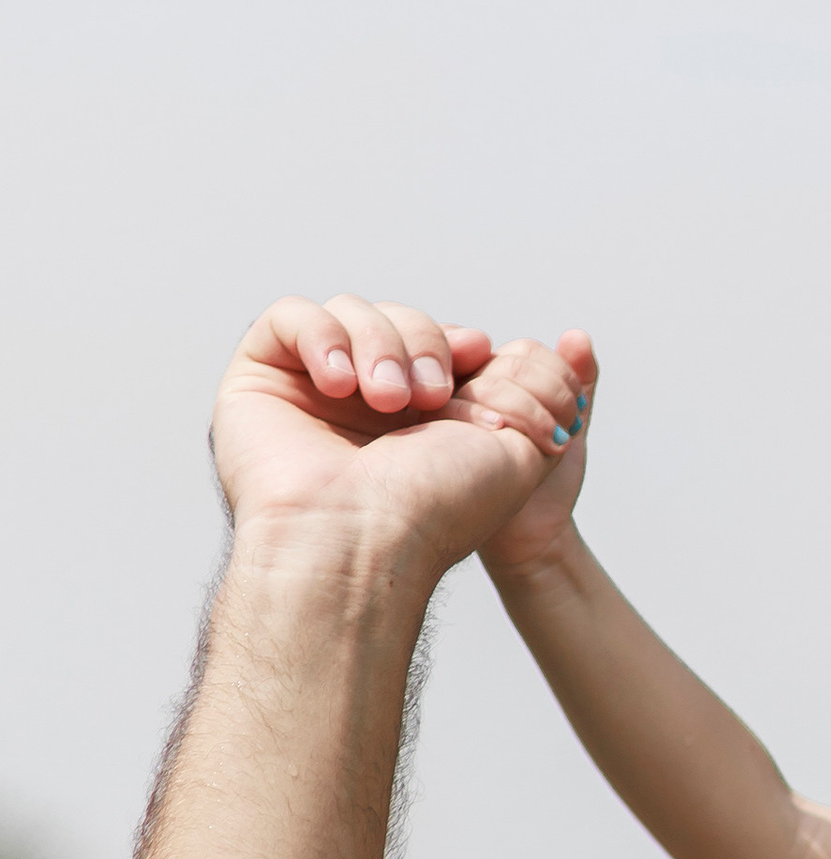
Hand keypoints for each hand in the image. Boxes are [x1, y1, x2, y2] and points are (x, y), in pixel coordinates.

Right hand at [211, 294, 582, 581]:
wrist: (364, 545)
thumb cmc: (435, 513)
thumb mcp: (519, 446)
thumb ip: (538, 389)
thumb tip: (541, 345)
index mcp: (421, 422)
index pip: (442, 345)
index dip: (460, 344)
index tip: (478, 358)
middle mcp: (364, 405)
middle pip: (401, 321)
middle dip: (427, 343)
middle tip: (429, 397)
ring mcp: (310, 391)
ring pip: (352, 312)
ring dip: (382, 345)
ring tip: (388, 402)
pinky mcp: (261, 378)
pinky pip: (292, 316)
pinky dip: (323, 337)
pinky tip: (339, 384)